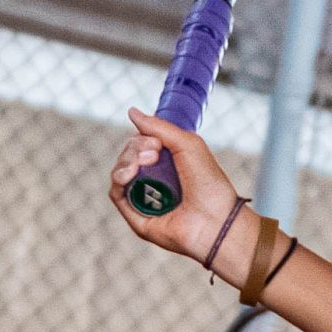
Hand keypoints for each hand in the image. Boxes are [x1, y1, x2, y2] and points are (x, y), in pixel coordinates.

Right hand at [107, 108, 245, 270]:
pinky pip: (116, 192)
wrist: (215, 219)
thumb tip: (131, 111)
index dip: (143, 137)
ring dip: (126, 160)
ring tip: (144, 162)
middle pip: (128, 154)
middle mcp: (155, 180)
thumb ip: (160, 127)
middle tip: (154, 152)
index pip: (142, 143)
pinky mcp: (135, 215)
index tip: (157, 142)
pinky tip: (130, 174)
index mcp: (169, 164)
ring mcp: (144, 197)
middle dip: (135, 147)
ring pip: (119, 170)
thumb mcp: (188, 145)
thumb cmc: (209, 184)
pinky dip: (119, 179)